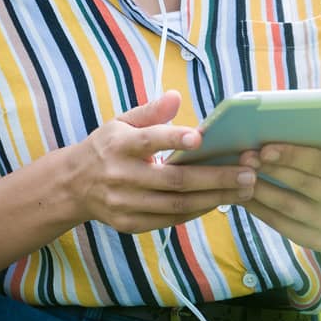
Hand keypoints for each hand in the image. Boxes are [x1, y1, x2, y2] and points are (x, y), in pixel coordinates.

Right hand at [65, 91, 255, 234]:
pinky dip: (196, 211)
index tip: (200, 138)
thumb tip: (177, 96)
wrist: (72, 185)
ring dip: (214, 198)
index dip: (173, 139)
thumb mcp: (121, 122)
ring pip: (176, 204)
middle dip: (215, 177)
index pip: (149, 140)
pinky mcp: (129, 224)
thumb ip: (151, 111)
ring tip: (244, 189)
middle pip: (174, 180)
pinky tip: (219, 201)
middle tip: (248, 172)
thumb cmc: (107, 147)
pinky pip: (169, 220)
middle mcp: (121, 176)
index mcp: (119, 145)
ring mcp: (124, 203)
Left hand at [237, 143, 320, 252]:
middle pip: (303, 185)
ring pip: (289, 207)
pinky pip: (283, 226)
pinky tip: (245, 196)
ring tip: (240, 175)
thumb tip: (283, 120)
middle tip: (245, 158)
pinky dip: (261, 210)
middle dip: (271, 170)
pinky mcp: (319, 242)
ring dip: (261, 190)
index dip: (292, 155)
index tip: (265, 148)